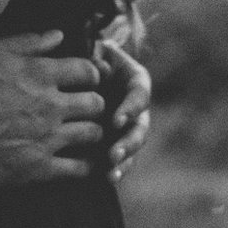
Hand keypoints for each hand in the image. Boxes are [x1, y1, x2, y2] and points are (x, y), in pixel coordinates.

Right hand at [0, 32, 103, 186]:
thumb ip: (27, 42)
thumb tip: (59, 35)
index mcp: (40, 74)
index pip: (87, 70)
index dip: (91, 74)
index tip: (86, 80)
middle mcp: (51, 105)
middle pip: (96, 103)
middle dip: (94, 104)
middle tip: (86, 108)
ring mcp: (48, 138)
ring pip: (94, 134)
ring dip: (92, 132)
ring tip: (84, 134)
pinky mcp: (41, 168)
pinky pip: (80, 169)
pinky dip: (88, 166)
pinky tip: (84, 163)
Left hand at [98, 39, 151, 178]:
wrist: (87, 64)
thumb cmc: (89, 54)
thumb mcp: (94, 50)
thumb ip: (97, 58)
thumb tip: (99, 68)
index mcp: (136, 81)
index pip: (139, 95)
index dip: (130, 108)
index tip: (116, 120)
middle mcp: (137, 106)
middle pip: (140, 127)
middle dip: (128, 142)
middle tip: (113, 154)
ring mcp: (130, 125)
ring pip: (133, 146)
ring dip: (124, 160)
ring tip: (112, 173)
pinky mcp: (118, 138)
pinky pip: (122, 156)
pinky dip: (117, 168)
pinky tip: (109, 178)